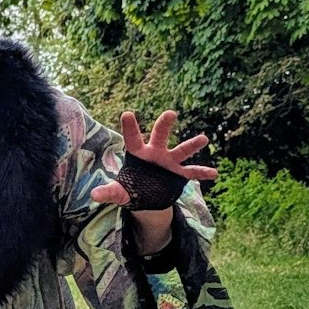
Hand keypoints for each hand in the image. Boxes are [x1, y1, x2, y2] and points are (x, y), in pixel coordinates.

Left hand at [91, 110, 217, 208]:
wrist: (147, 195)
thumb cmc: (131, 187)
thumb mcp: (119, 192)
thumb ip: (109, 192)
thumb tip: (95, 195)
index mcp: (138, 154)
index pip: (132, 139)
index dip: (130, 127)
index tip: (127, 113)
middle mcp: (155, 153)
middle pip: (160, 135)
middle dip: (164, 124)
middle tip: (170, 113)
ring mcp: (169, 162)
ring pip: (181, 151)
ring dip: (191, 145)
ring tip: (203, 138)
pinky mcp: (179, 174)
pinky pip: (193, 172)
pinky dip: (203, 173)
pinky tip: (214, 173)